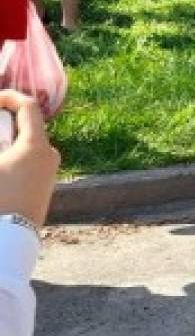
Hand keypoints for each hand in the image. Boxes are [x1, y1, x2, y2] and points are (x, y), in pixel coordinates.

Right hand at [0, 91, 60, 226]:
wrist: (9, 239)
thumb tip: (4, 144)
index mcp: (36, 145)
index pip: (28, 106)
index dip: (9, 97)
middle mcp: (49, 153)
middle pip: (25, 126)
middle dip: (3, 124)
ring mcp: (50, 170)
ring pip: (25, 144)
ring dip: (6, 143)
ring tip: (1, 154)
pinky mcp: (45, 184)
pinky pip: (27, 160)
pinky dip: (11, 157)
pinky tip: (3, 168)